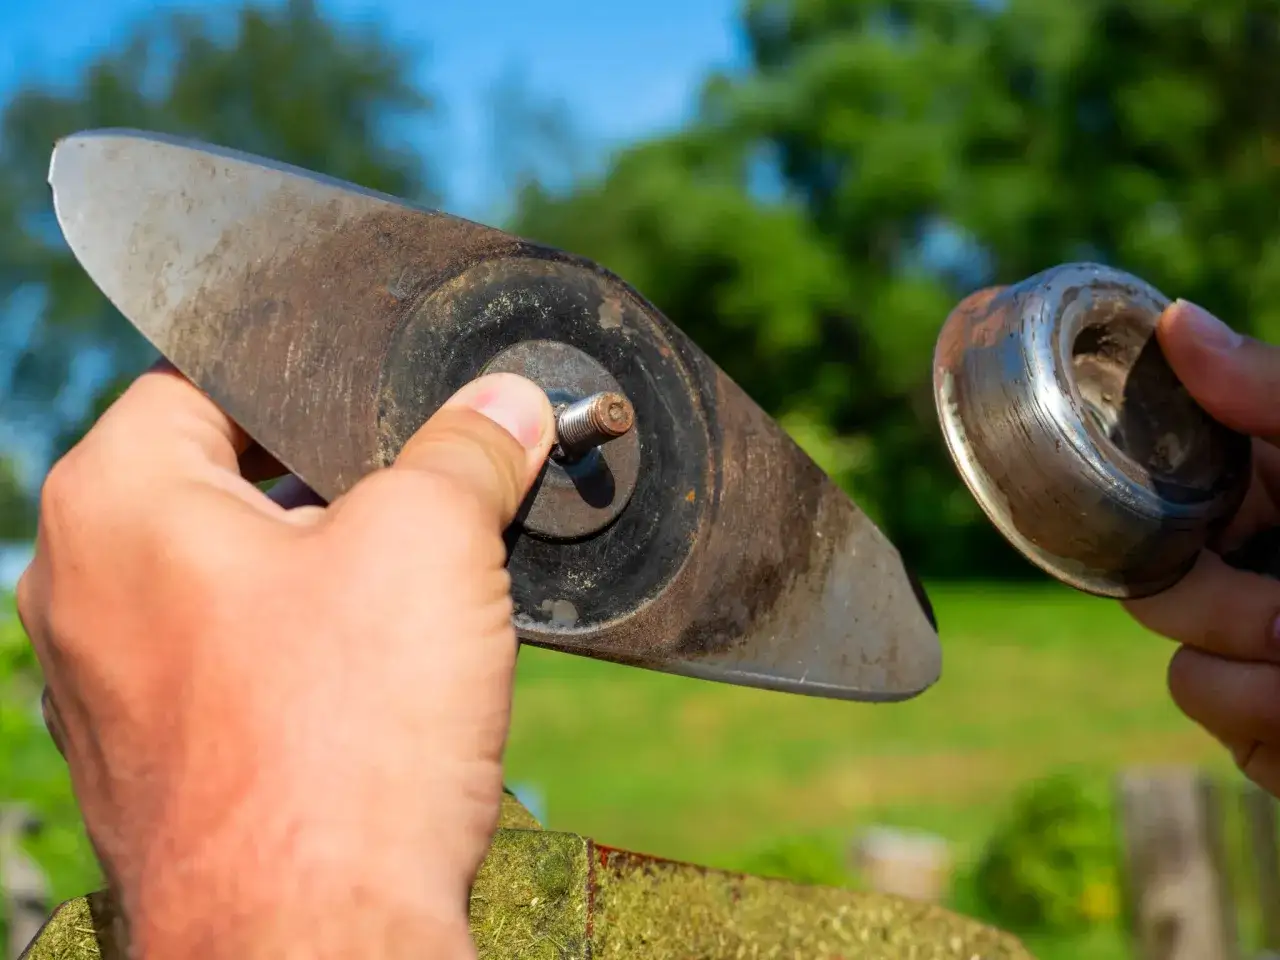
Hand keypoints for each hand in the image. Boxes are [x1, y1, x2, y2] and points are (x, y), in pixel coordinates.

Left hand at [14, 363, 554, 958]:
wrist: (316, 943)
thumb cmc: (344, 740)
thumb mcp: (431, 544)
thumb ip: (467, 450)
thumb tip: (510, 403)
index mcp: (115, 503)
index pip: (208, 382)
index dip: (312, 381)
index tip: (390, 397)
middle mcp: (86, 590)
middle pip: (229, 483)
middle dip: (337, 484)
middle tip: (426, 497)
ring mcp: (112, 687)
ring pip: (238, 578)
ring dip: (327, 573)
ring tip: (413, 593)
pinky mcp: (160, 762)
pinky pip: (238, 665)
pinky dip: (304, 655)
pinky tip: (377, 680)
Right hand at [1125, 300, 1279, 796]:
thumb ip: (1273, 393)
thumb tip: (1174, 316)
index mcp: (1277, 484)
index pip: (1169, 471)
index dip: (1161, 493)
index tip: (1215, 524)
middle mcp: (1255, 556)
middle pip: (1152, 567)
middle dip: (1220, 602)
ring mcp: (1248, 638)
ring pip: (1172, 636)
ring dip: (1249, 666)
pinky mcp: (1253, 711)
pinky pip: (1200, 694)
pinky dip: (1259, 711)